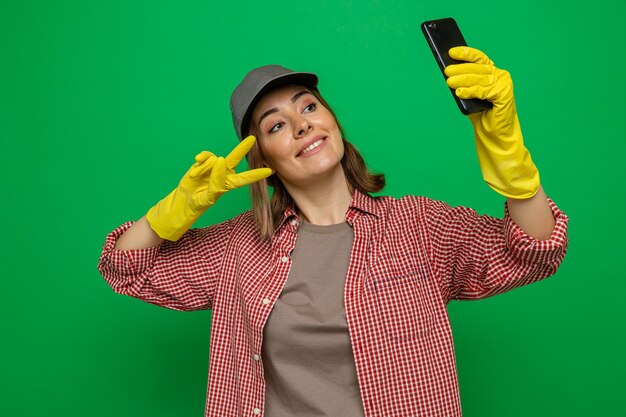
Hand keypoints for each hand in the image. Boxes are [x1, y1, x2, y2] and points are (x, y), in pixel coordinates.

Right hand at [146, 135, 271, 240]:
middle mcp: (224, 173)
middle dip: (243, 148)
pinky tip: (196, 164)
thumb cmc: (198, 202)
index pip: (245, 178)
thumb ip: (216, 181)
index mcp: (228, 184)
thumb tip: (221, 160)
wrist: (183, 199)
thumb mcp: (208, 197)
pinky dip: (200, 160)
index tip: (270, 171)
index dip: (257, 175)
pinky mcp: (204, 162)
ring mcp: (214, 166)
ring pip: (214, 160)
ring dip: (204, 168)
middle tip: (253, 139)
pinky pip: (205, 156)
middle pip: (235, 159)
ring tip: (195, 177)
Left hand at [444, 46, 539, 198]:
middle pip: (477, 68)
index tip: (451, 52)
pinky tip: (460, 93)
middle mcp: (499, 75)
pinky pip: (484, 90)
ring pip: (480, 78)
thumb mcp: (468, 94)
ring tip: (449, 82)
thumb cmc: (480, 114)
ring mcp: (504, 83)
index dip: (465, 53)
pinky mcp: (505, 94)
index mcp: (491, 72)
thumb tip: (448, 72)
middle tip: (446, 72)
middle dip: (460, 69)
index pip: (478, 57)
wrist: (494, 134)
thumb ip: (462, 83)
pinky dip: (471, 91)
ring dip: (463, 80)